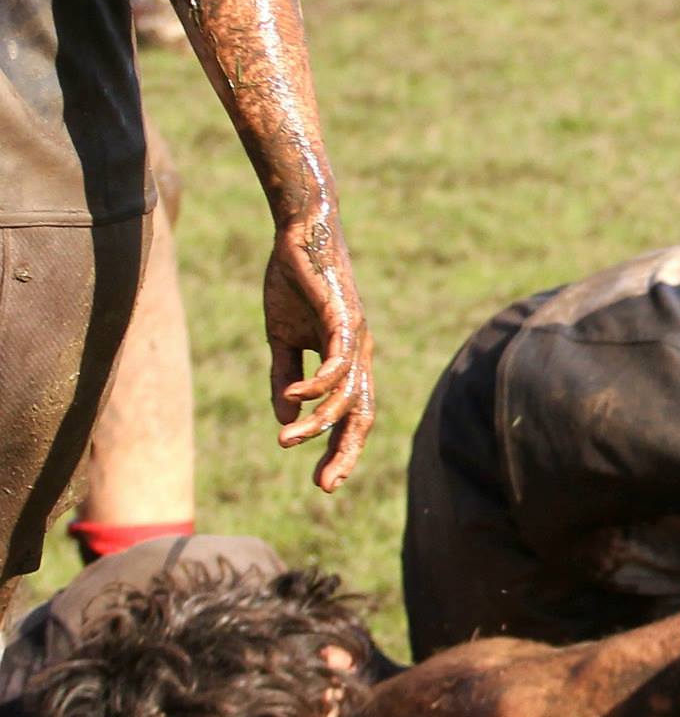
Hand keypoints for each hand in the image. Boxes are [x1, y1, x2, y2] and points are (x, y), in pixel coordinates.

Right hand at [264, 218, 373, 490]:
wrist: (299, 231)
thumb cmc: (294, 283)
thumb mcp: (280, 337)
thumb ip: (283, 377)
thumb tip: (285, 418)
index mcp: (347, 362)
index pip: (351, 416)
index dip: (339, 450)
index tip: (321, 481)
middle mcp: (359, 355)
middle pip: (361, 416)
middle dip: (344, 453)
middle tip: (324, 485)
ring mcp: (354, 337)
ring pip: (347, 396)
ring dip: (316, 423)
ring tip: (285, 440)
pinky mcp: (343, 317)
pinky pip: (336, 361)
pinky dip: (315, 384)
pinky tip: (292, 396)